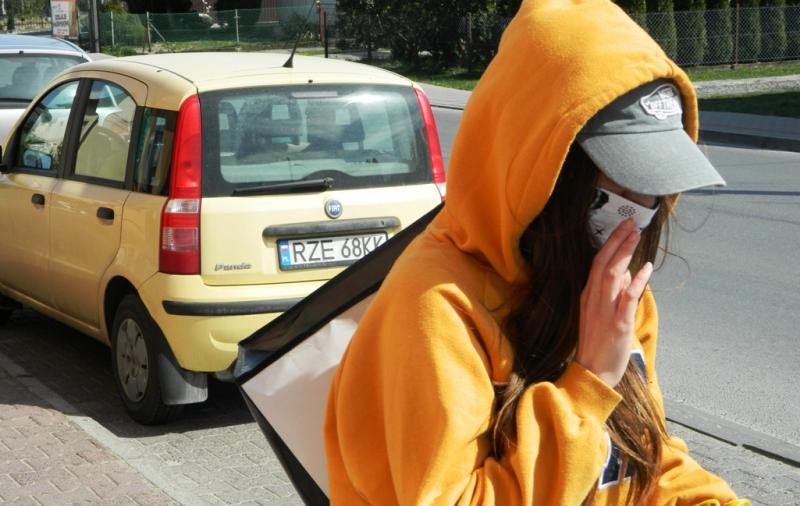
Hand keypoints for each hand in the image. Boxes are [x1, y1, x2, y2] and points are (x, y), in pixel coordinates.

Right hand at [575, 218, 652, 387]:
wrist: (592, 373)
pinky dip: (636, 282)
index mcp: (588, 296)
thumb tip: (626, 272)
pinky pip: (626, 299)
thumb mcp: (600, 314)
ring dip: (624, 254)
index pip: (597, 263)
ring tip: (636, 236)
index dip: (610, 243)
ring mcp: (604, 312)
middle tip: (630, 223)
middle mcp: (594, 300)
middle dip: (617, 242)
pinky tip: (646, 268)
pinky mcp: (617, 325)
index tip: (622, 227)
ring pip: (612, 276)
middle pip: (603, 264)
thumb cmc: (598, 344)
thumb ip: (612, 293)